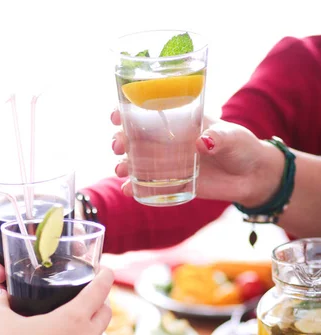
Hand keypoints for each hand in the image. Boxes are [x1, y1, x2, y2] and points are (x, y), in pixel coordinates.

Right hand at [111, 110, 280, 206]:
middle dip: (120, 140)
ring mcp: (169, 164)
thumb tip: (202, 142)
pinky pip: (148, 186)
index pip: (149, 112)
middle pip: (135, 138)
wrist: (252, 176)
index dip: (128, 112)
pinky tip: (127, 190)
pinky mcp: (173, 184)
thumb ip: (220, 139)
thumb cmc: (243, 147)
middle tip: (118, 145)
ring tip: (121, 169)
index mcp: (180, 121)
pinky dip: (134, 188)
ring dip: (123, 164)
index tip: (116, 116)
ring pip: (137, 162)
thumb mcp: (234, 137)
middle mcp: (169, 142)